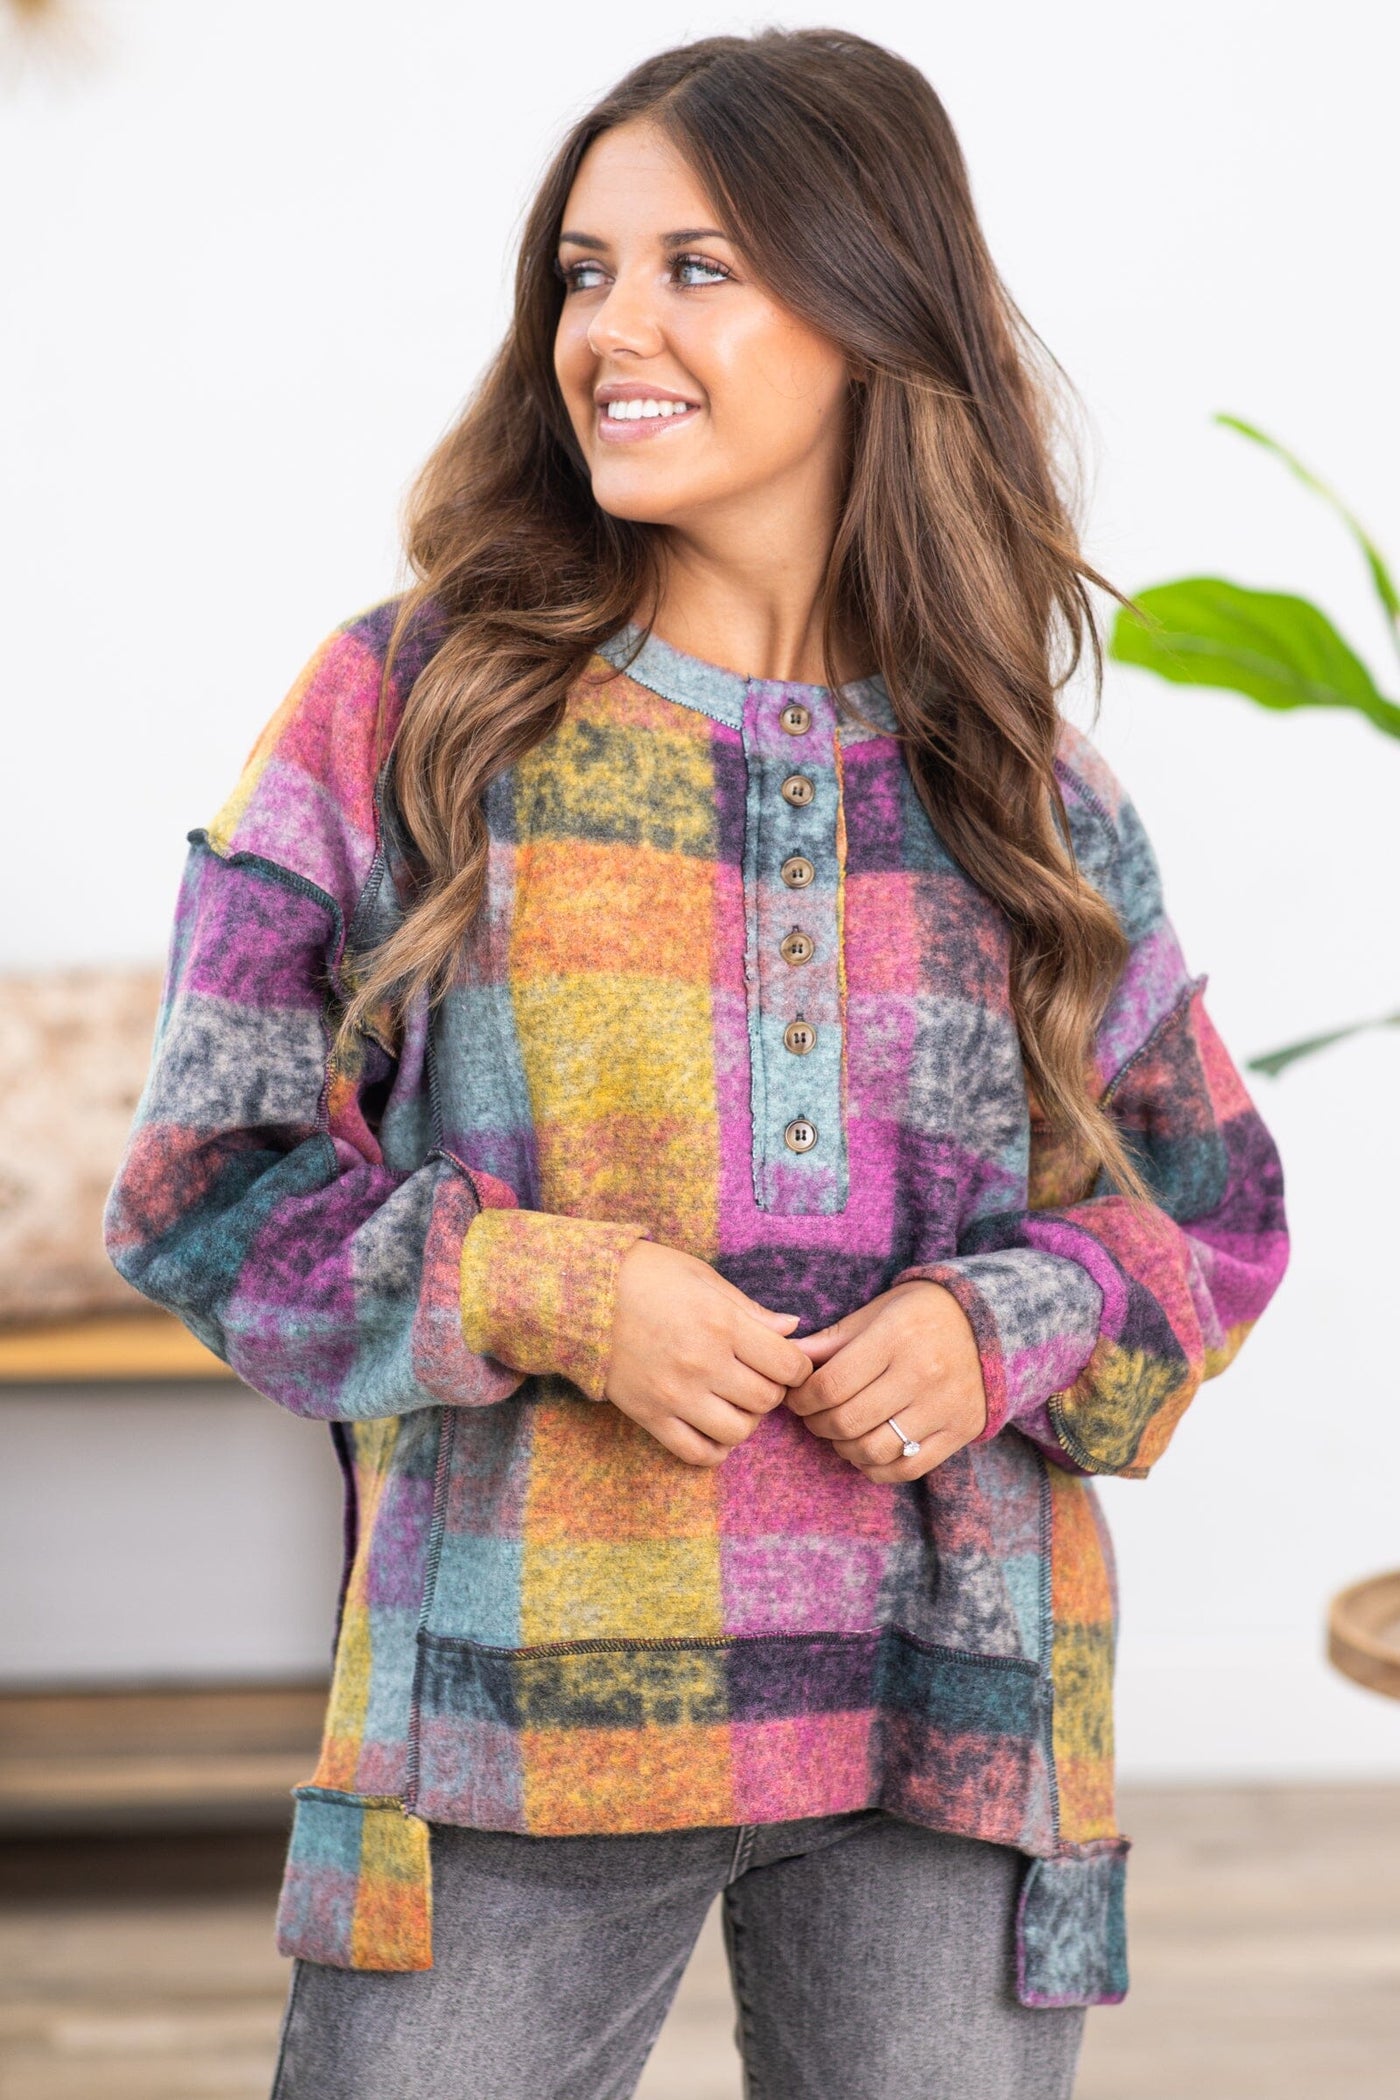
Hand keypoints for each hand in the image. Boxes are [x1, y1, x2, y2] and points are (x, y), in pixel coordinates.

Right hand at [604, 1241, 814, 1468]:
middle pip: (766, 1400)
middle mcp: (703, 1363)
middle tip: (757, 1377)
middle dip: (772, 1391)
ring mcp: (676, 1394)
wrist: (580, 1293)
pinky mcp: (650, 1416)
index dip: (797, 1367)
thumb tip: (792, 1327)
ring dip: (745, 1419)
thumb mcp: (703, 1277)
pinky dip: (715, 1448)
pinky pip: (697, 1453)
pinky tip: (712, 1426)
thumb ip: (749, 1309)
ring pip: (737, 1432)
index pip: (788, 1365)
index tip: (786, 1362)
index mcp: (722, 1323)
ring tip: (733, 1400)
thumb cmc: (646, 1275)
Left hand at [784, 1281, 987, 1480]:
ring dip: (843, 1448)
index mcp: (896, 1336)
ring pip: (874, 1450)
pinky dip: (876, 1468)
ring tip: (839, 1433)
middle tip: (813, 1416)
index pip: (831, 1384)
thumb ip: (831, 1340)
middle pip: (848, 1421)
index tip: (798, 1397)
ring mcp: (945, 1406)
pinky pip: (907, 1469)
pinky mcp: (961, 1431)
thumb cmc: (921, 1314)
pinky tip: (867, 1450)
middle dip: (817, 1424)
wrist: (992, 1322)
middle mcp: (923, 1373)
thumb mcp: (876, 1312)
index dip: (802, 1399)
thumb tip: (787, 1359)